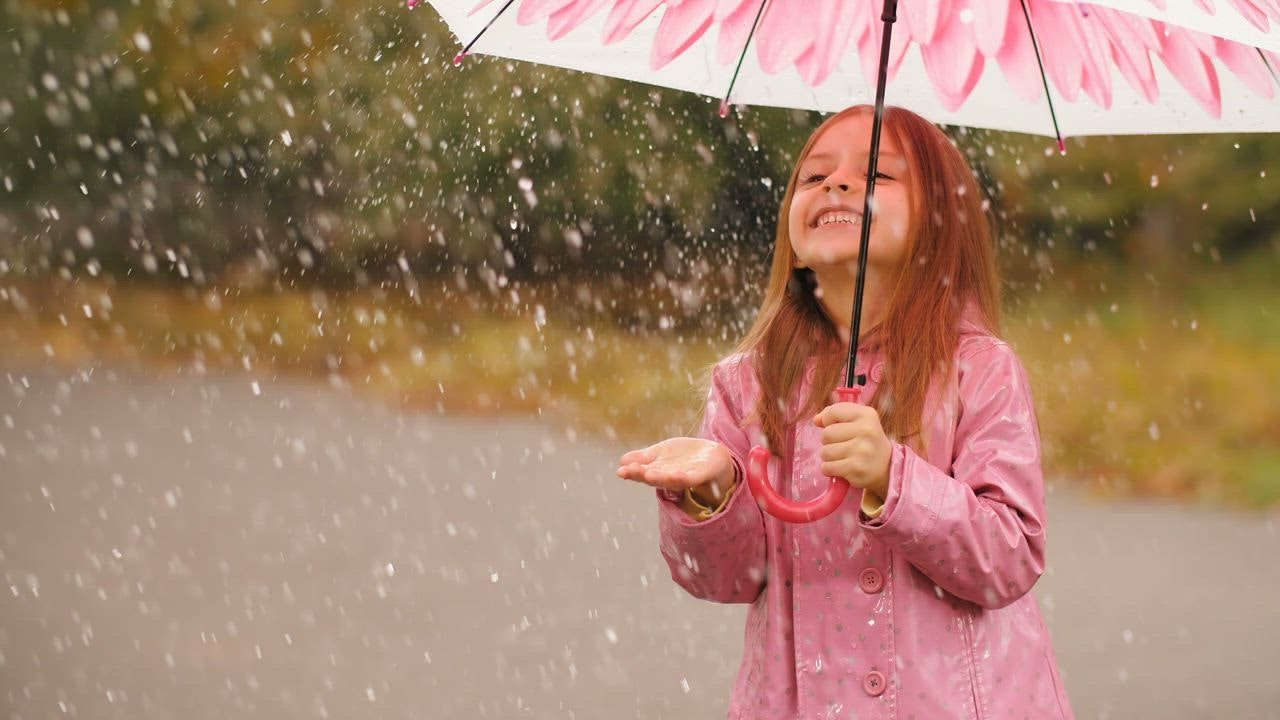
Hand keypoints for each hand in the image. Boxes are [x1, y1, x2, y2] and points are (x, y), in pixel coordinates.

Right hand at [616, 437, 734, 498]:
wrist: (711, 456)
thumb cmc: (683, 457)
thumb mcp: (660, 454)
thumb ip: (644, 457)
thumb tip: (622, 461)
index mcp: (657, 471)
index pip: (642, 472)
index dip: (632, 472)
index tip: (620, 470)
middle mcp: (668, 477)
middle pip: (653, 477)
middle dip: (641, 474)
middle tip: (628, 472)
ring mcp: (683, 477)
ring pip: (670, 480)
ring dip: (660, 478)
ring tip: (648, 473)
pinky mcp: (699, 475)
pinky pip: (690, 478)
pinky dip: (683, 477)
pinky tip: (676, 473)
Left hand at [814, 399, 891, 500]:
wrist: (886, 466)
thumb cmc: (866, 440)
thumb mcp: (858, 420)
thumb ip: (835, 414)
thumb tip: (817, 420)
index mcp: (866, 415)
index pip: (833, 412)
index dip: (828, 420)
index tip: (836, 426)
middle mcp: (866, 431)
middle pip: (826, 434)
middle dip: (829, 441)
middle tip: (842, 445)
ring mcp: (862, 450)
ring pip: (825, 452)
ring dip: (829, 457)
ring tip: (843, 457)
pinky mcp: (856, 469)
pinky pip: (827, 467)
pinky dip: (830, 469)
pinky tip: (842, 467)